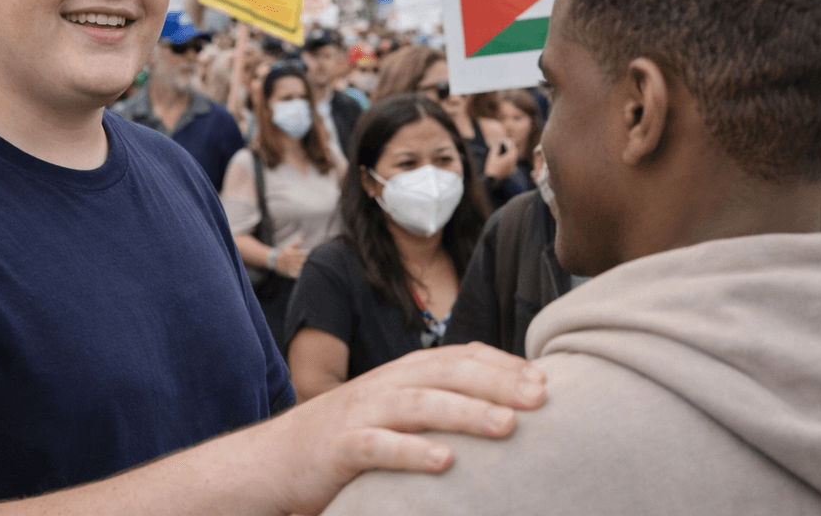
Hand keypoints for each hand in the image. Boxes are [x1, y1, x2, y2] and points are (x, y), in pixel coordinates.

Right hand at [265, 342, 546, 514]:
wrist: (274, 459)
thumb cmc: (348, 438)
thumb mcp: (393, 412)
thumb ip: (436, 404)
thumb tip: (503, 408)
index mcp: (403, 374)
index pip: (460, 357)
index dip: (503, 365)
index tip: (546, 382)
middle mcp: (386, 384)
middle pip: (447, 373)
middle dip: (497, 383)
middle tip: (541, 400)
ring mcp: (362, 413)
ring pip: (420, 405)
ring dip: (466, 413)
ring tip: (507, 426)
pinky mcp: (340, 447)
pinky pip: (378, 447)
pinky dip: (411, 452)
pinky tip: (444, 461)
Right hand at [273, 238, 306, 277]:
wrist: (275, 261)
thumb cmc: (284, 253)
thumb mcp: (288, 247)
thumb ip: (295, 244)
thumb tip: (301, 240)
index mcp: (291, 253)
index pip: (303, 254)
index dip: (305, 253)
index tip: (305, 253)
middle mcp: (290, 259)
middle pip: (303, 260)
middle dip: (303, 259)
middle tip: (302, 259)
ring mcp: (289, 266)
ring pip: (300, 266)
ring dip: (301, 265)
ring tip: (300, 264)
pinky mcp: (288, 271)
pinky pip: (296, 273)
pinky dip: (298, 273)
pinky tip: (297, 270)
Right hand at [484, 138, 518, 180]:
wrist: (491, 180)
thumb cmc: (491, 167)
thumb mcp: (492, 156)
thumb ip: (496, 149)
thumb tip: (498, 144)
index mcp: (509, 159)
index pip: (513, 149)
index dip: (511, 144)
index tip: (509, 140)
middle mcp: (512, 163)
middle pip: (515, 154)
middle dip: (512, 148)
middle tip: (508, 144)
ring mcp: (512, 168)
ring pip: (514, 159)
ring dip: (511, 154)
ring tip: (506, 150)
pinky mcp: (510, 172)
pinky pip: (513, 164)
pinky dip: (511, 159)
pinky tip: (506, 159)